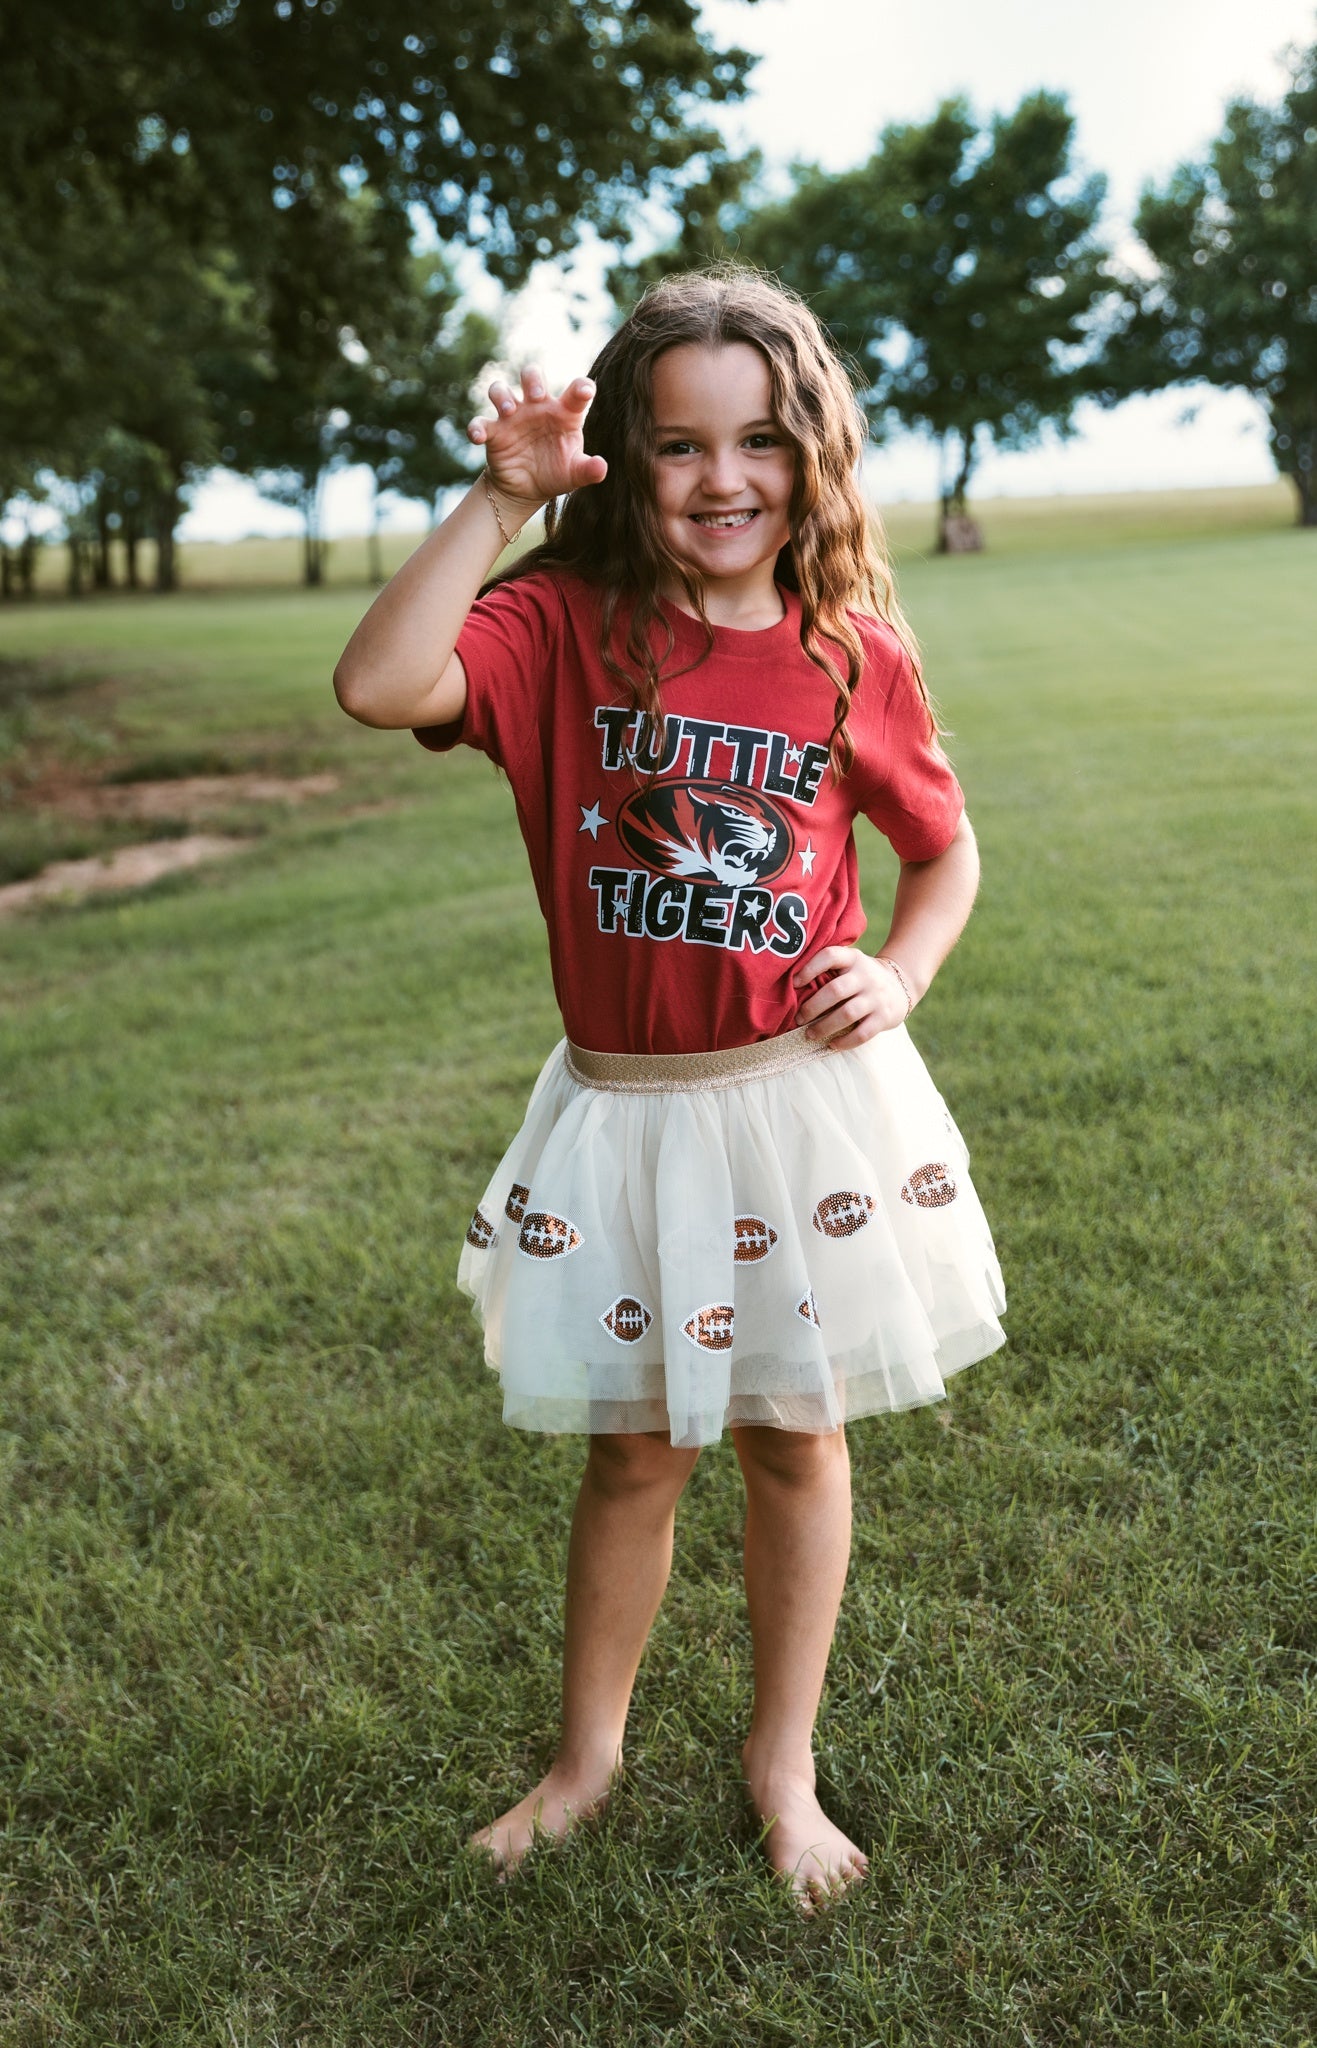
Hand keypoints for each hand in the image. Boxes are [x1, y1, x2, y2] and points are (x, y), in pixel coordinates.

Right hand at [467, 363, 607, 514]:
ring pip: (501, 390)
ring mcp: (513, 417)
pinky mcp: (494, 433)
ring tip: (508, 410)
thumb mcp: (574, 474)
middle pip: (531, 375)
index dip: (581, 387)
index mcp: (564, 413)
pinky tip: (478, 436)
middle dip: (531, 379)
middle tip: (535, 395)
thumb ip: (588, 470)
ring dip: (502, 395)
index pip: (575, 392)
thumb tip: (602, 468)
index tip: (586, 391)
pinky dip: (476, 427)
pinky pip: (480, 423)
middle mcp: (537, 408)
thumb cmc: (556, 472)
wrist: (528, 489)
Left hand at [792, 946, 908, 1049]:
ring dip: (824, 1027)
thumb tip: (791, 989)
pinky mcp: (884, 1017)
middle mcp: (865, 976)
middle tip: (798, 1018)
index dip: (810, 968)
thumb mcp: (850, 964)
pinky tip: (832, 1044)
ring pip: (847, 1014)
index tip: (794, 983)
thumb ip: (828, 970)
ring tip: (810, 1034)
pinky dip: (845, 1041)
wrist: (901, 984)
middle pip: (835, 991)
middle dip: (812, 1007)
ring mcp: (876, 997)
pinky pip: (863, 1033)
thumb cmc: (861, 976)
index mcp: (853, 959)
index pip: (830, 956)